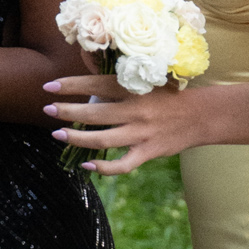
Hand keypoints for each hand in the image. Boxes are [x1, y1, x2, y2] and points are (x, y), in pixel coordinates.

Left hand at [43, 70, 191, 175]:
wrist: (201, 115)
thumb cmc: (170, 94)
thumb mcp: (147, 81)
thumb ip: (121, 84)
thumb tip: (88, 85)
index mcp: (134, 88)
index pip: (95, 85)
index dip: (70, 85)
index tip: (49, 86)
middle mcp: (135, 110)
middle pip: (93, 114)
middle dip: (66, 112)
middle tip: (47, 109)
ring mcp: (141, 133)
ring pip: (102, 139)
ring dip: (76, 139)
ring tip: (57, 135)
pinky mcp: (148, 152)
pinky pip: (122, 165)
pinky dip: (103, 168)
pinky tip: (86, 166)